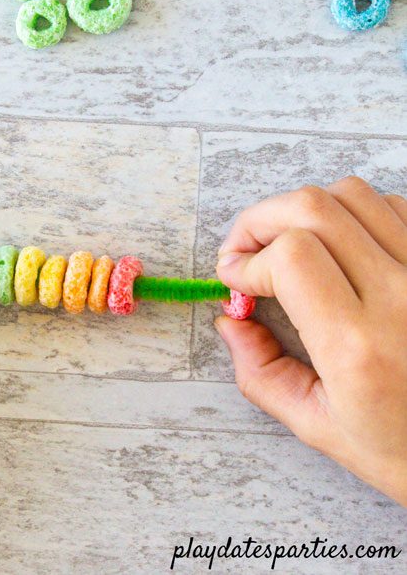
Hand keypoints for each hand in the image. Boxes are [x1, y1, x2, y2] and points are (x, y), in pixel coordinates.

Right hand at [215, 177, 406, 505]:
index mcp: (358, 348)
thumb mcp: (319, 426)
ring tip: (287, 243)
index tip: (234, 280)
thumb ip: (260, 372)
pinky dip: (349, 213)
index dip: (246, 259)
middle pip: (314, 208)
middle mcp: (400, 299)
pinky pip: (391, 205)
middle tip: (244, 249)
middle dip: (259, 220)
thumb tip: (231, 321)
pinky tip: (335, 246)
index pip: (290, 256)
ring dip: (302, 211)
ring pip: (351, 194)